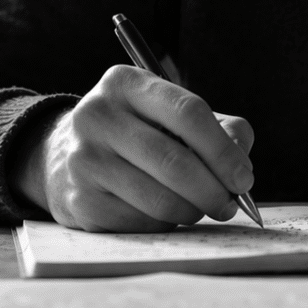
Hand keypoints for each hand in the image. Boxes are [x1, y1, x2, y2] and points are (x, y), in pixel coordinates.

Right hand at [14, 65, 254, 231]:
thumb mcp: (170, 113)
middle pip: (174, 161)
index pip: (188, 112)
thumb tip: (240, 160)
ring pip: (159, 198)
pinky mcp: (79, 200)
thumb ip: (220, 127)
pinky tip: (167, 214)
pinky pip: (140, 222)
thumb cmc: (137, 132)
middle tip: (230, 204)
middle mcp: (97, 115)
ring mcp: (83, 159)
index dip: (223, 150)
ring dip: (192, 211)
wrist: (64, 156)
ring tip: (202, 208)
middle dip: (213, 189)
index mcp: (125, 83)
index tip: (243, 177)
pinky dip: (165, 224)